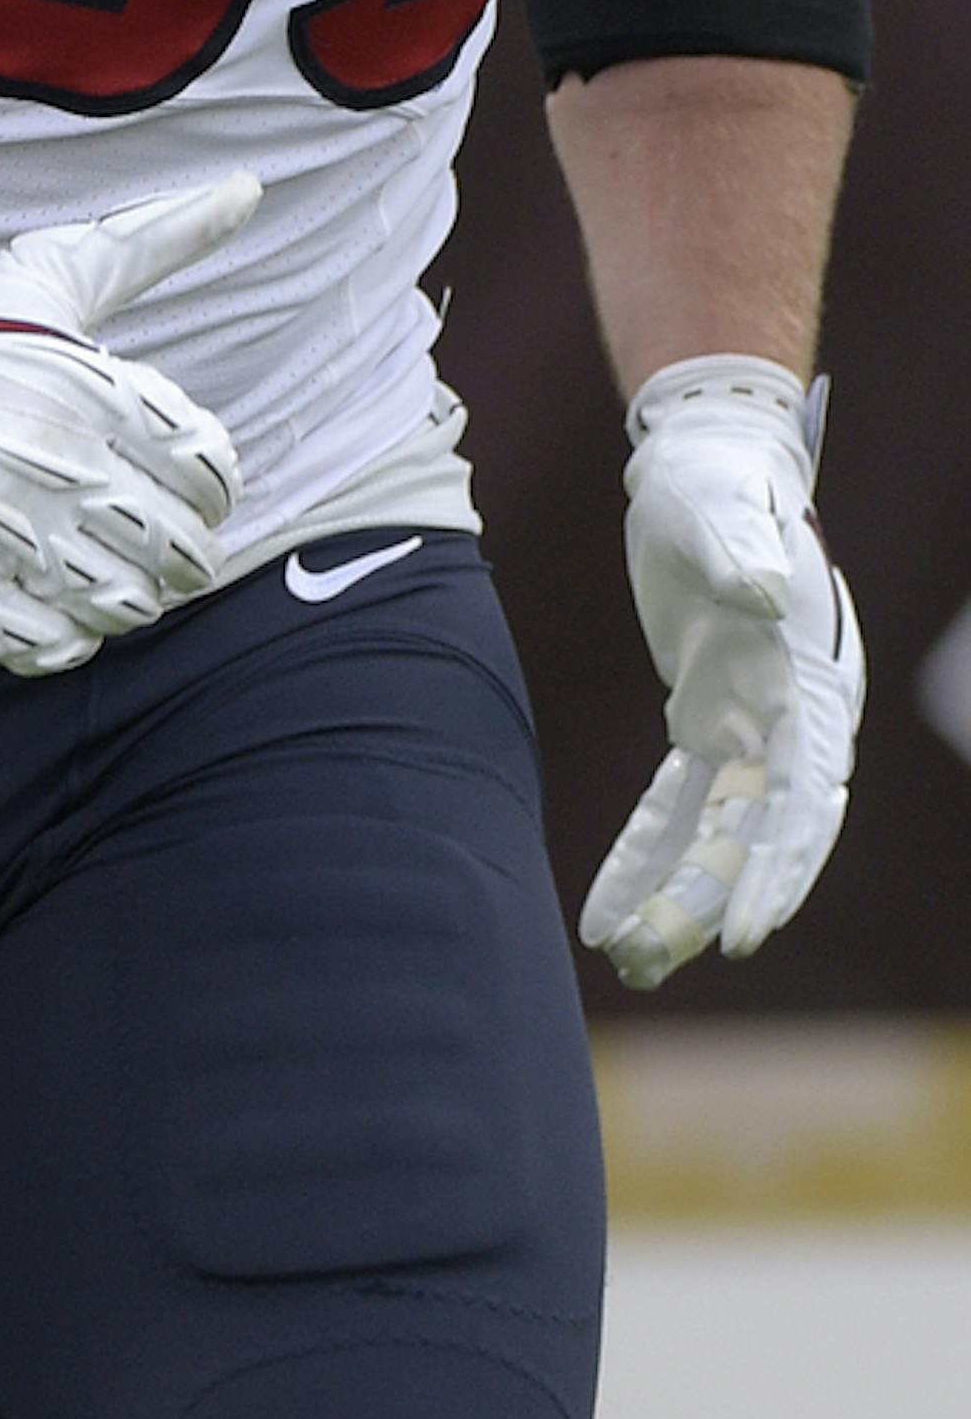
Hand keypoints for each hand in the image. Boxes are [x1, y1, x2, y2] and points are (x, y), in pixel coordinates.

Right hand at [0, 172, 258, 672]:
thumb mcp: (56, 272)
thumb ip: (159, 239)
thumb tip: (249, 186)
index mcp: (96, 397)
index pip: (212, 474)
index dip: (213, 486)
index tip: (189, 482)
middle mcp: (61, 471)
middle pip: (182, 553)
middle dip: (186, 552)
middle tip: (165, 542)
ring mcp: (10, 538)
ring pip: (126, 607)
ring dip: (134, 596)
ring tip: (112, 572)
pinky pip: (55, 647)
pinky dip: (71, 637)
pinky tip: (58, 603)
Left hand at [581, 353, 863, 990]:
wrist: (704, 456)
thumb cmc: (720, 481)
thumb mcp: (722, 512)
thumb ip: (742, 557)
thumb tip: (764, 599)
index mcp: (813, 678)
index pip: (804, 794)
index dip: (777, 867)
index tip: (743, 930)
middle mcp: (795, 714)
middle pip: (761, 833)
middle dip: (714, 902)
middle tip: (658, 962)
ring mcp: (753, 721)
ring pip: (718, 834)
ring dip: (673, 896)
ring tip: (623, 959)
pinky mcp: (707, 718)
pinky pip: (678, 805)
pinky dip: (644, 856)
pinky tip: (605, 913)